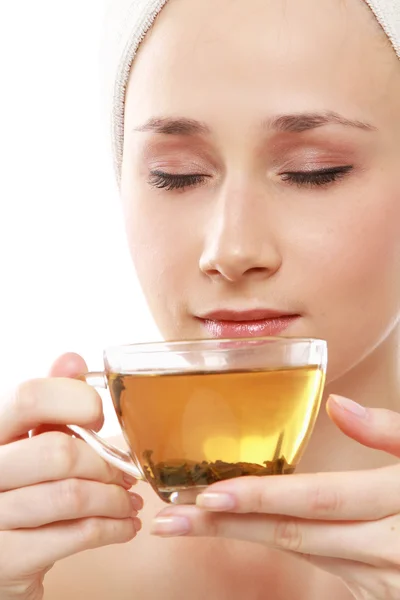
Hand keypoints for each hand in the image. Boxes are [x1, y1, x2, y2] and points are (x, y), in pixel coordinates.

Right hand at [0, 353, 141, 599]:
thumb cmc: (17, 489)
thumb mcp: (24, 440)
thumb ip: (46, 401)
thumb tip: (72, 359)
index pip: (29, 397)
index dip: (74, 400)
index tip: (98, 417)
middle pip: (58, 451)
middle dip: (104, 463)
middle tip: (125, 473)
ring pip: (72, 495)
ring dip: (114, 498)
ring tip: (129, 501)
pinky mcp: (5, 560)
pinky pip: (76, 535)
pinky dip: (113, 529)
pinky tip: (125, 526)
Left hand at [151, 395, 399, 599]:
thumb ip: (393, 433)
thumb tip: (339, 405)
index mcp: (398, 507)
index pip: (315, 501)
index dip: (260, 498)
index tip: (208, 495)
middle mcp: (385, 552)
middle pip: (293, 535)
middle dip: (227, 527)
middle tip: (171, 518)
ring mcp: (379, 579)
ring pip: (299, 553)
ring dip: (243, 538)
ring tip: (193, 523)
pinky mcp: (375, 590)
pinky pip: (319, 565)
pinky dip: (278, 546)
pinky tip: (243, 531)